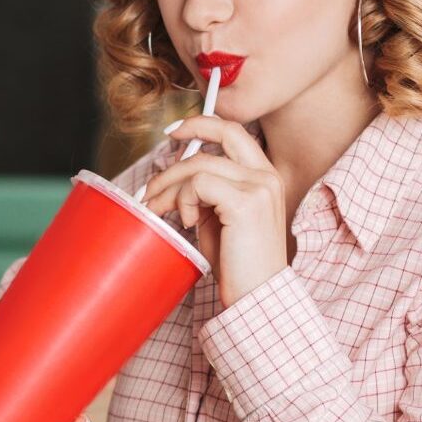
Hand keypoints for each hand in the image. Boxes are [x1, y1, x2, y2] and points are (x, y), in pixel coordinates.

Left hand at [138, 116, 290, 309]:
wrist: (257, 296)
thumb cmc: (239, 264)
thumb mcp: (221, 220)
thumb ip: (207, 193)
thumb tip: (175, 177)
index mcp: (265, 176)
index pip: (234, 132)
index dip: (203, 125)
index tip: (175, 133)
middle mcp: (266, 176)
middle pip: (220, 135)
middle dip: (183, 141)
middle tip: (154, 175)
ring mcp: (259, 187)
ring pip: (199, 165)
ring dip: (169, 186)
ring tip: (157, 209)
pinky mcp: (245, 203)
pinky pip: (199, 184)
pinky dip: (183, 200)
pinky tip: (187, 223)